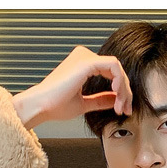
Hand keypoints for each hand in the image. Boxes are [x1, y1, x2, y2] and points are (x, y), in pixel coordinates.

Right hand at [12, 46, 132, 128]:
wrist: (41, 106)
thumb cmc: (54, 105)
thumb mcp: (84, 103)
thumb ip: (101, 100)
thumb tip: (116, 100)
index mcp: (82, 65)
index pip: (110, 73)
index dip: (121, 92)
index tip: (122, 109)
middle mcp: (84, 57)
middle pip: (116, 71)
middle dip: (125, 92)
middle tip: (125, 110)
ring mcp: (85, 57)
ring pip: (117, 68)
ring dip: (123, 89)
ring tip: (120, 106)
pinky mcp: (87, 61)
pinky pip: (114, 66)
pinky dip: (119, 81)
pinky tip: (117, 94)